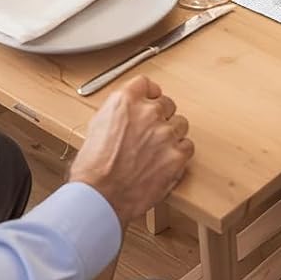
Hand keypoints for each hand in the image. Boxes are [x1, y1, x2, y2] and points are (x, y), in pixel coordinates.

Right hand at [69, 76, 192, 224]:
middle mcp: (148, 112)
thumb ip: (117, 114)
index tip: (150, 99)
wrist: (100, 195)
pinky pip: (187, 146)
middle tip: (152, 132)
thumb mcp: (96, 127)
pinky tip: (166, 161)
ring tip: (158, 149)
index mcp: (125, 101)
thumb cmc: (93, 168)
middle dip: (160, 116)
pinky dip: (179, 153)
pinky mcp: (177, 155)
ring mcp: (165, 133)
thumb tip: (127, 115)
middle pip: (166, 103)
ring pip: (180, 123)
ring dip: (171, 133)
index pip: (146, 83)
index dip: (149, 93)